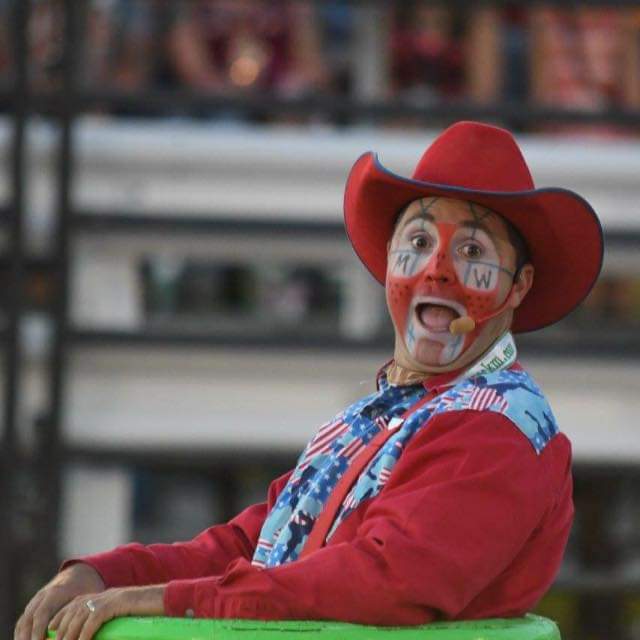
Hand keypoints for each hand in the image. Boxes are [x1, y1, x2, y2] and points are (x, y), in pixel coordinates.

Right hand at [14, 564, 105, 639]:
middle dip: (27, 637)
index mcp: (56, 592)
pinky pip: (22, 622)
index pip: (42, 613)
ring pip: (23, 622)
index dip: (38, 630)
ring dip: (22, 637)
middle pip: (28, 619)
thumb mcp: (88, 596)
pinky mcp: (32, 607)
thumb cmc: (86, 589)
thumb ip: (84, 610)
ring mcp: (35, 601)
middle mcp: (42, 596)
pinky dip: (21, 635)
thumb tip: (87, 626)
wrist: (78, 575)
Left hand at [48, 586, 164, 639]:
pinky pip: (94, 619)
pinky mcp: (115, 604)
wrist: (164, 599)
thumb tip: (94, 632)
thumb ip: (107, 620)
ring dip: (68, 635)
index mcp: (103, 597)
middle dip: (60, 631)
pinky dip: (84, 633)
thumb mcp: (122, 616)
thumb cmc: (146, 611)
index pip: (74, 605)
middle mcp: (103, 595)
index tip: (51, 633)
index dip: (60, 619)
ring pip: (79, 616)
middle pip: (73, 611)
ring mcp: (109, 598)